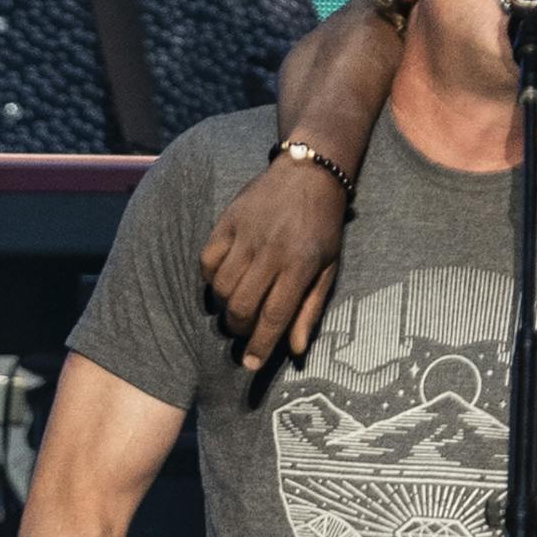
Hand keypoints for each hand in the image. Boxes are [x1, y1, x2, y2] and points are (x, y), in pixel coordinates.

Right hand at [198, 155, 345, 369]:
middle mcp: (271, 251)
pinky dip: (210, 278)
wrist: (309, 172)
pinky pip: (207, 260)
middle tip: (243, 332)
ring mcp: (246, 234)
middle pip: (242, 306)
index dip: (260, 345)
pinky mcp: (227, 221)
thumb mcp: (329, 268)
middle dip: (239, 329)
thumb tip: (295, 350)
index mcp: (300, 264)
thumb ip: (311, 309)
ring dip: (224, 307)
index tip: (250, 364)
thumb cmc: (323, 226)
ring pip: (221, 287)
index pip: (274, 315)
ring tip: (234, 308)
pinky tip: (222, 281)